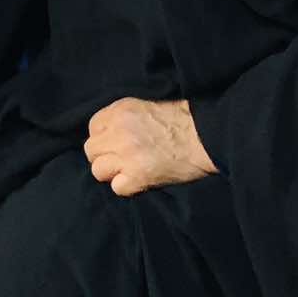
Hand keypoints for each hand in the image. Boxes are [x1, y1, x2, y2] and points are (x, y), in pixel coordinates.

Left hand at [84, 98, 216, 196]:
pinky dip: (127, 187)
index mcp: (121, 110)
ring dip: (113, 173)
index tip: (115, 143)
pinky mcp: (138, 176)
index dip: (104, 138)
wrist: (206, 137)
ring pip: (99, 170)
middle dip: (104, 157)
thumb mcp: (145, 108)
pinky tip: (141, 180)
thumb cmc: (182, 121)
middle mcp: (119, 131)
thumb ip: (122, 119)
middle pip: (91, 150)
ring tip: (130, 171)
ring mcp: (127, 154)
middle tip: (121, 160)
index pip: (93, 128)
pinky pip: (117, 188)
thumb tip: (107, 135)